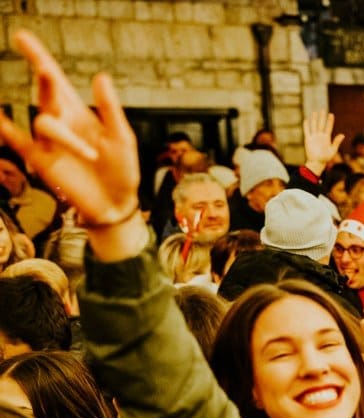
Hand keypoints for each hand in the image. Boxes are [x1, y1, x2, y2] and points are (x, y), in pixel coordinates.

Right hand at [0, 31, 140, 230]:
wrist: (116, 204)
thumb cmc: (122, 169)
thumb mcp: (122, 138)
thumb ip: (110, 110)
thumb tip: (101, 76)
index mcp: (78, 111)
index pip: (56, 80)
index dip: (39, 58)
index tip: (21, 36)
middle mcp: (60, 121)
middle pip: (45, 94)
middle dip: (45, 82)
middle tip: (47, 72)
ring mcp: (49, 141)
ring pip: (46, 125)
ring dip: (68, 137)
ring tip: (93, 155)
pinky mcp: (42, 161)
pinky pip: (19, 143)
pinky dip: (5, 131)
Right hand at [302, 111, 343, 175]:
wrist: (317, 162)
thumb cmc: (326, 158)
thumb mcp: (333, 150)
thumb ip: (337, 142)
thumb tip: (343, 135)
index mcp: (327, 138)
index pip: (328, 127)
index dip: (330, 121)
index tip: (331, 114)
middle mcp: (320, 136)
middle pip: (321, 124)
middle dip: (322, 117)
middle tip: (323, 109)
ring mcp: (314, 137)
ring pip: (314, 126)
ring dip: (314, 119)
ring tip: (315, 112)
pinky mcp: (308, 139)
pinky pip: (307, 131)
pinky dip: (306, 125)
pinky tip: (306, 119)